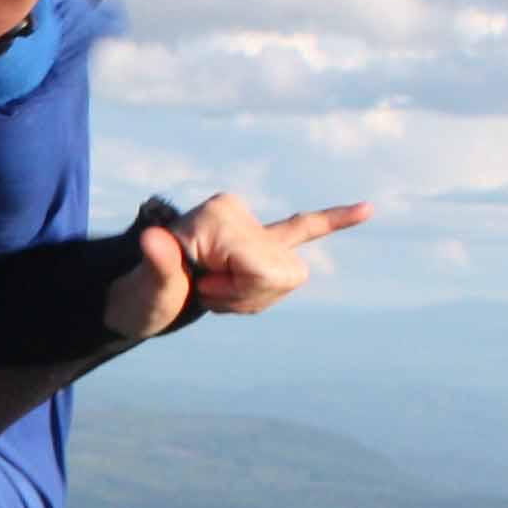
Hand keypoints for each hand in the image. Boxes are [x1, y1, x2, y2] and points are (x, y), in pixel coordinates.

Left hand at [108, 193, 371, 338]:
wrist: (139, 295)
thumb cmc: (143, 297)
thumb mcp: (145, 291)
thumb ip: (154, 266)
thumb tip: (153, 241)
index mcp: (219, 216)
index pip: (267, 267)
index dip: (241, 293)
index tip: (203, 291)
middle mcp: (238, 212)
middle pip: (286, 273)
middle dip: (252, 296)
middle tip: (207, 292)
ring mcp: (249, 223)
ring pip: (291, 276)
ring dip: (257, 298)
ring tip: (217, 291)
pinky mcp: (259, 236)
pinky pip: (305, 228)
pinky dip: (335, 220)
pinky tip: (368, 209)